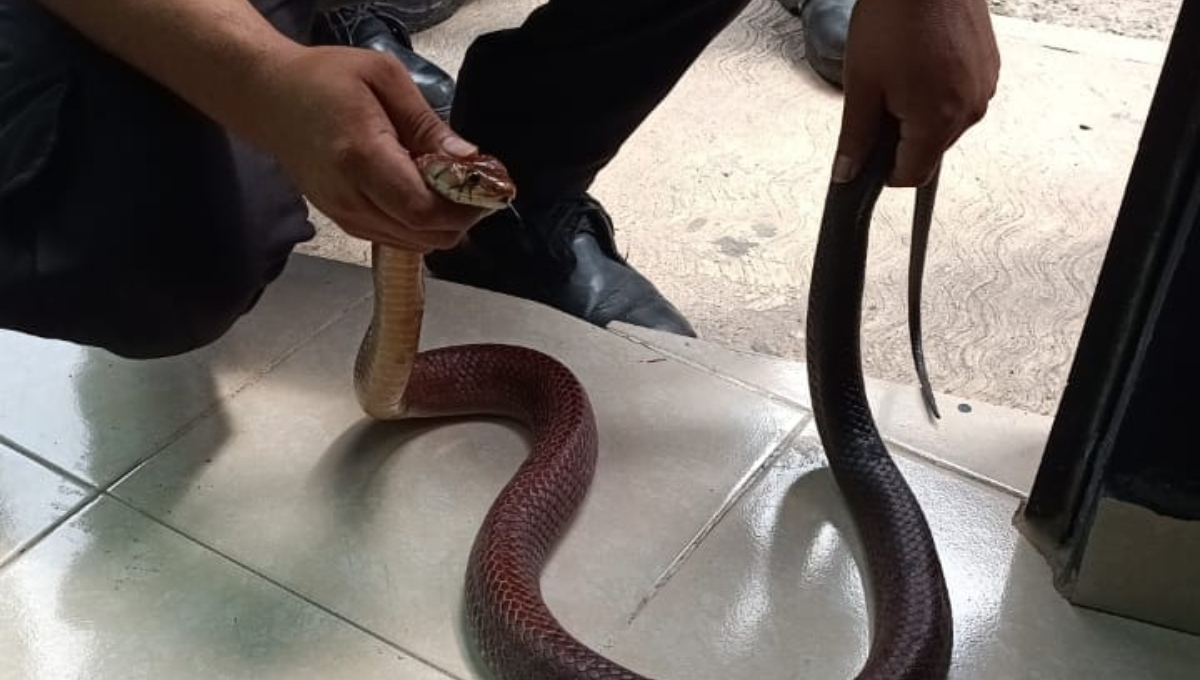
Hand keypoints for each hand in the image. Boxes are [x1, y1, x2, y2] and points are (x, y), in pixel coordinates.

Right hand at [243, 45, 491, 251]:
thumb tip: (468, 160)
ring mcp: (344, 215)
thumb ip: (428, 125)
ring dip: (441, 223)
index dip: (464, 208)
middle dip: (460, 218)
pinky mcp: (343, 221)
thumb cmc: (324, 79)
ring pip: (414, 244)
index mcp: (361, 158)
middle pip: (424, 236)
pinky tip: (423, 192)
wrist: (269, 98)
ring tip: (449, 187)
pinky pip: (396, 238)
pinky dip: (419, 224)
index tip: (486, 187)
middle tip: (475, 187)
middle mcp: (350, 197)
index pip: (423, 210)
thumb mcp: (385, 79)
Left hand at [832, 0, 999, 186]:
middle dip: (900, 138)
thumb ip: (855, 137)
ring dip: (920, 114)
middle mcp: (970, 108)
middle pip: (929, 151)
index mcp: (938, 120)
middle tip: (878, 101)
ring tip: (900, 74)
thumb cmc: (895, 17)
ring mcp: (983, 86)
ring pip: (945, 124)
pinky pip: (960, 97)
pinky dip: (938, 92)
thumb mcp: (862, 85)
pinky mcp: (988, 66)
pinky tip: (919, 63)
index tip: (868, 157)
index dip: (883, 172)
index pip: (912, 177)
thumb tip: (847, 172)